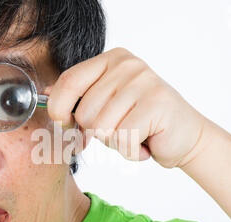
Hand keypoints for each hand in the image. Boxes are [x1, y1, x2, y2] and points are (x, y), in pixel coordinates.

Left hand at [46, 47, 207, 167]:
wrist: (185, 138)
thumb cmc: (141, 124)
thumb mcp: (105, 108)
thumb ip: (78, 100)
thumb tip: (45, 95)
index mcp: (110, 60)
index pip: (68, 81)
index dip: (59, 110)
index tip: (66, 126)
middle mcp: (126, 65)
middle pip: (84, 112)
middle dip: (96, 133)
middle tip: (119, 131)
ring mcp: (143, 81)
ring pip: (101, 128)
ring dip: (115, 143)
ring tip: (134, 135)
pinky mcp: (156, 102)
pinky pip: (122, 138)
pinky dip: (130, 151)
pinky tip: (145, 143)